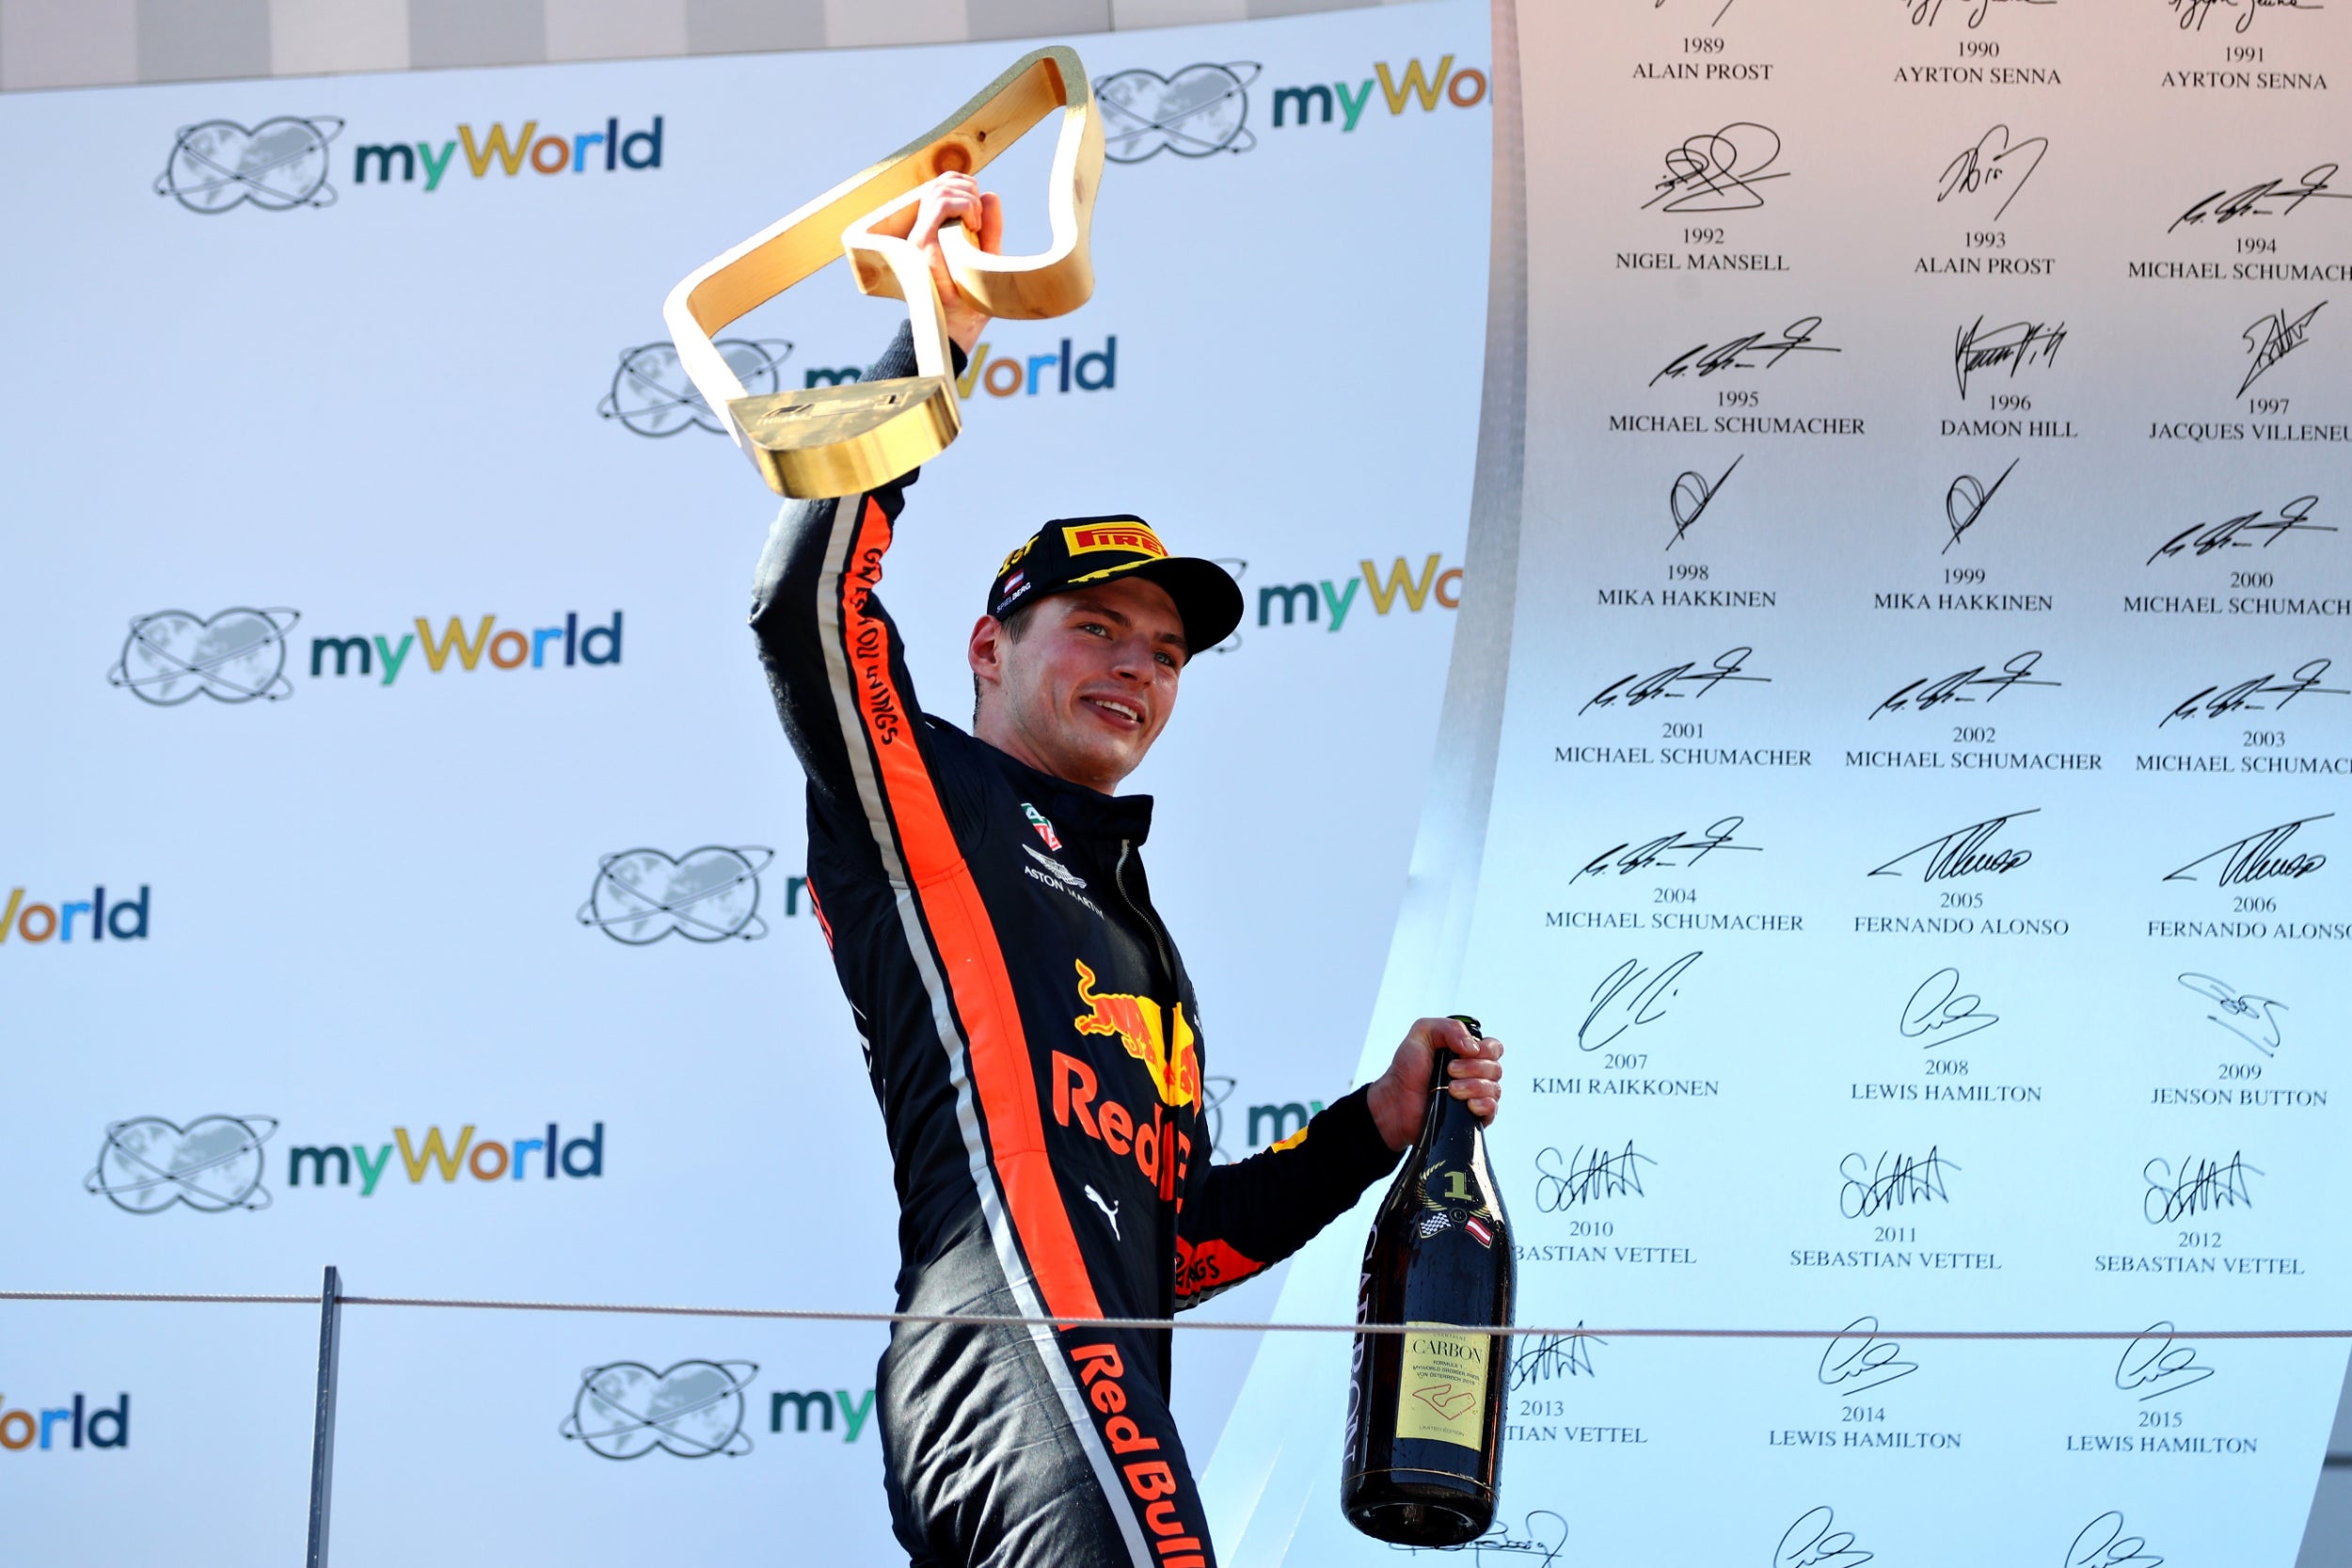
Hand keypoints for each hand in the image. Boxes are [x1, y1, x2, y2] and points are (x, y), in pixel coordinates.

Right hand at [867, 171, 1003, 354]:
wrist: (961, 325)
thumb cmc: (973, 296)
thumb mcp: (987, 254)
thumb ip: (990, 227)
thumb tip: (990, 194)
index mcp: (935, 230)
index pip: (940, 187)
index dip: (962, 183)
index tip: (980, 207)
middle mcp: (923, 230)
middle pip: (939, 183)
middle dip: (967, 186)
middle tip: (981, 214)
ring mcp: (920, 236)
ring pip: (939, 191)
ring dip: (967, 198)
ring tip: (977, 223)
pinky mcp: (921, 243)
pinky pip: (939, 206)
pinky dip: (962, 206)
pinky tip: (973, 225)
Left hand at [1365, 1017, 1504, 1152]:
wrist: (1396, 1100)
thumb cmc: (1407, 1068)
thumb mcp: (1422, 1033)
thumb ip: (1448, 1028)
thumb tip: (1473, 1047)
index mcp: (1467, 1053)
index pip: (1494, 1048)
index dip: (1486, 1049)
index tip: (1463, 1053)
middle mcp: (1475, 1073)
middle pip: (1495, 1068)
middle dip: (1473, 1068)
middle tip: (1449, 1071)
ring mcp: (1475, 1095)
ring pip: (1494, 1089)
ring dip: (1474, 1086)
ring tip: (1451, 1090)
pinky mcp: (1472, 1116)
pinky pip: (1492, 1110)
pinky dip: (1483, 1104)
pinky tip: (1468, 1104)